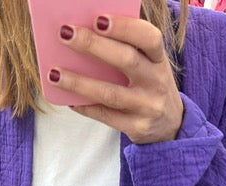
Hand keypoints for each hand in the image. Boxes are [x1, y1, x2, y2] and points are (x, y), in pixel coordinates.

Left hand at [48, 15, 183, 143]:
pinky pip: (106, 116)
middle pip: (126, 60)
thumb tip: (85, 33)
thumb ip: (128, 50)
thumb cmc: (150, 86)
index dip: (125, 27)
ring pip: (110, 93)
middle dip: (93, 46)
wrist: (171, 126)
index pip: (149, 38)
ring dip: (79, 83)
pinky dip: (85, 107)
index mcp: (159, 59)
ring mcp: (147, 107)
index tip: (98, 19)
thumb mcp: (150, 66)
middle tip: (65, 34)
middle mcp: (156, 82)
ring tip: (55, 73)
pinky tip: (69, 100)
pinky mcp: (137, 127)